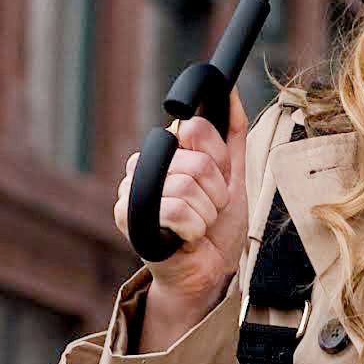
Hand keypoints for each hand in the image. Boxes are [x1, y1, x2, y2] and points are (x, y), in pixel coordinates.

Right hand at [120, 91, 247, 342]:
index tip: (218, 180)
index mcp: (166, 149)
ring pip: (187, 187)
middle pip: (195, 161)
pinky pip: (176, 211)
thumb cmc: (216, 227)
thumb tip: (229, 90)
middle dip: (216, 192)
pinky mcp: (129, 217)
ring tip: (199, 225)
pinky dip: (194, 230)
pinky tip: (187, 239)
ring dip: (206, 214)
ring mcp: (133, 189)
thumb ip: (232, 133)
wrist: (206, 273)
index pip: (195, 128)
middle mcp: (144, 163)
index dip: (218, 159)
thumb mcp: (234, 175)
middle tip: (209, 210)